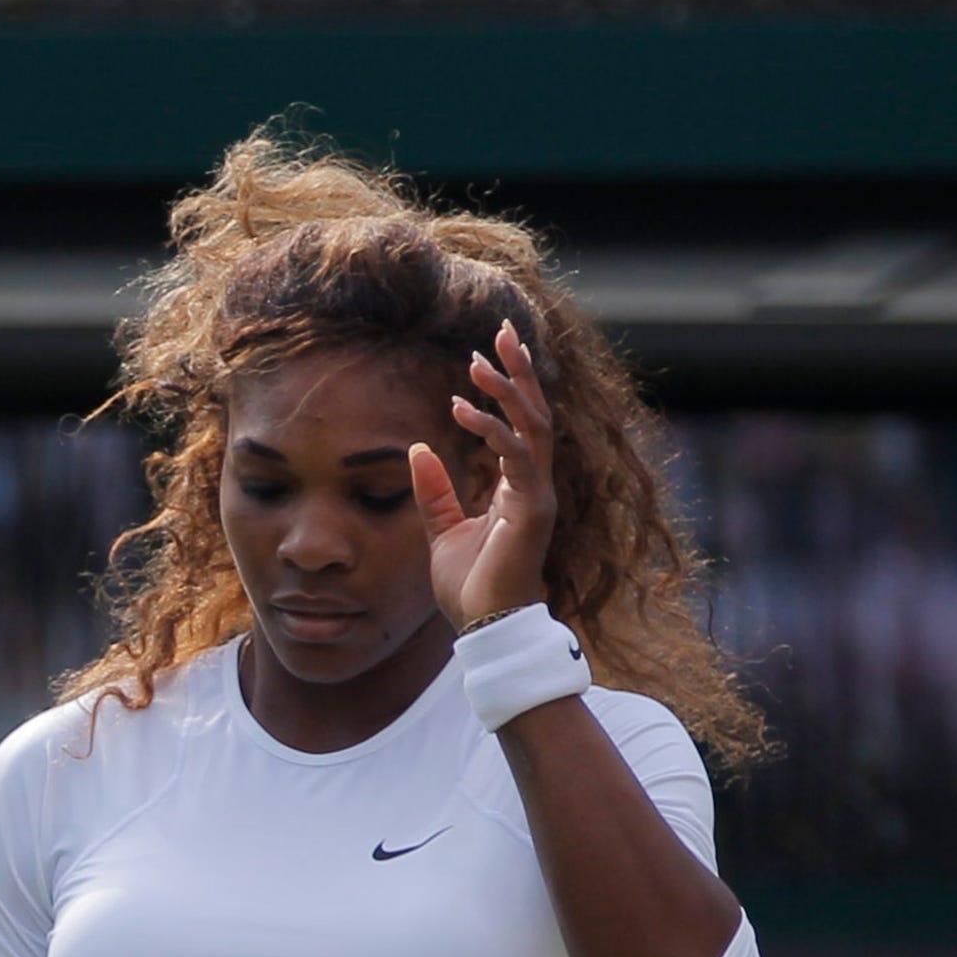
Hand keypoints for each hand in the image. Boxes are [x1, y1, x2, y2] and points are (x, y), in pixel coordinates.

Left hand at [409, 317, 556, 632]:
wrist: (484, 626)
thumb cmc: (470, 585)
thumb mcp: (442, 528)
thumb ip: (434, 489)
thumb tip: (419, 447)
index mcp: (517, 486)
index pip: (520, 424)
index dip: (507, 388)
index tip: (485, 355)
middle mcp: (533, 485)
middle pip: (535, 413)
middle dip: (520, 371)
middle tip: (503, 331)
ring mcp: (537, 495)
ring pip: (533, 426)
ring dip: (509, 390)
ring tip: (481, 360)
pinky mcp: (532, 511)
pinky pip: (517, 457)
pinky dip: (492, 431)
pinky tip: (463, 409)